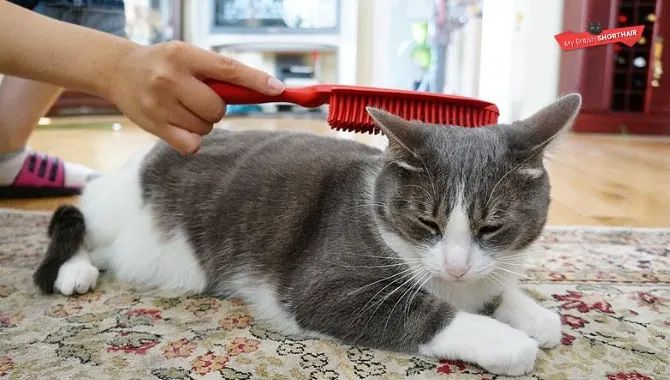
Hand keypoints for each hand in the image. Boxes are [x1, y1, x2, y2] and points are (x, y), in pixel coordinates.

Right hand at [104, 41, 284, 153]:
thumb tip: (260, 91)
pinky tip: (179, 125)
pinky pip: (192, 145)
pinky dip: (192, 140)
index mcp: (185, 55)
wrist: (119, 71)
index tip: (277, 88)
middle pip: (218, 108)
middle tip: (199, 99)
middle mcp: (171, 78)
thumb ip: (217, 73)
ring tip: (183, 107)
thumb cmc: (164, 64)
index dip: (255, 81)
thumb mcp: (187, 56)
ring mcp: (161, 104)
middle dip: (216, 108)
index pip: (229, 69)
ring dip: (202, 122)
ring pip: (206, 128)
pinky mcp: (154, 126)